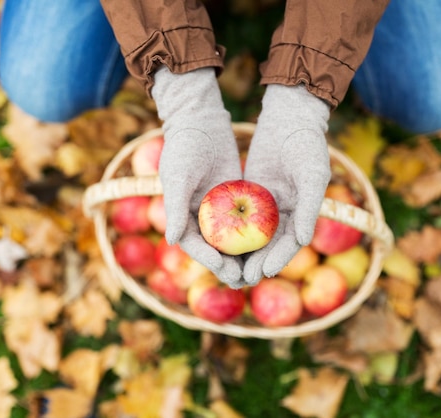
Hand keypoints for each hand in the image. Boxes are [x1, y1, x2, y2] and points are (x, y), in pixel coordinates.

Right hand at [151, 66, 243, 285]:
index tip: (225, 271)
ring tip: (257, 272)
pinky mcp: (235, 197)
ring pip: (231, 239)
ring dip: (243, 256)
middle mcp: (199, 216)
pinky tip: (269, 246)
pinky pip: (245, 220)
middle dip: (228, 265)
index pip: (194, 244)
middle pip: (214, 248)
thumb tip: (171, 241)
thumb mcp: (179, 176)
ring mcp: (218, 208)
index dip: (208, 260)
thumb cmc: (184, 146)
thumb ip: (174, 208)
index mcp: (181, 215)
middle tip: (245, 280)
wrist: (201, 120)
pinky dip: (254, 234)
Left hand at [242, 84, 330, 284]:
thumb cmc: (307, 145)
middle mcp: (286, 211)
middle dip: (258, 262)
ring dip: (243, 252)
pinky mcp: (250, 192)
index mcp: (304, 211)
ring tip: (230, 269)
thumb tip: (303, 240)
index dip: (279, 258)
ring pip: (253, 233)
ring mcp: (267, 203)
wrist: (289, 117)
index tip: (265, 272)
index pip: (291, 242)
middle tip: (243, 279)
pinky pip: (239, 214)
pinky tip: (217, 242)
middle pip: (270, 244)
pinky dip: (231, 229)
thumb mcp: (312, 174)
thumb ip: (310, 207)